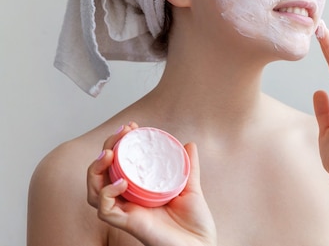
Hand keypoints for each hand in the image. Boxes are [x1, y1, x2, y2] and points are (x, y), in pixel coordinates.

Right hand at [87, 123, 216, 245]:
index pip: (118, 165)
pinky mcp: (128, 224)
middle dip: (106, 149)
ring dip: (97, 169)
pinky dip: (107, 193)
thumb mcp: (191, 187)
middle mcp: (128, 201)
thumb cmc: (194, 223)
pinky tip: (121, 182)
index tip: (130, 126)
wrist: (201, 245)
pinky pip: (105, 210)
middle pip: (101, 174)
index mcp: (139, 191)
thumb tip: (189, 144)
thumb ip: (187, 167)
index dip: (119, 144)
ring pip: (94, 191)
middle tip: (121, 133)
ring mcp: (126, 212)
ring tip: (110, 153)